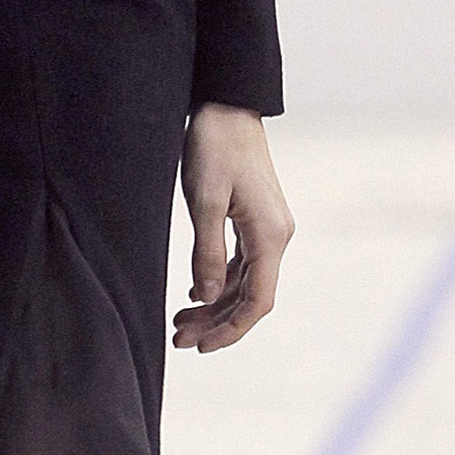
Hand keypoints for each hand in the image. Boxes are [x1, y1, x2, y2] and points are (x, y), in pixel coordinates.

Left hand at [171, 104, 292, 353]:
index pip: (257, 302)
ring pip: (244, 283)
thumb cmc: (214, 147)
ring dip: (215, 305)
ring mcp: (267, 229)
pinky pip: (241, 264)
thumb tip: (208, 296)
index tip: (200, 347)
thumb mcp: (204, 200)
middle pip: (250, 298)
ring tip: (180, 323)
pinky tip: (195, 294)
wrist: (227, 106)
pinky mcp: (255, 221)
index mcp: (270, 236)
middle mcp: (276, 237)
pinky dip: (218, 282)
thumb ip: (207, 252)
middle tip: (178, 340)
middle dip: (216, 323)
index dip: (230, 330)